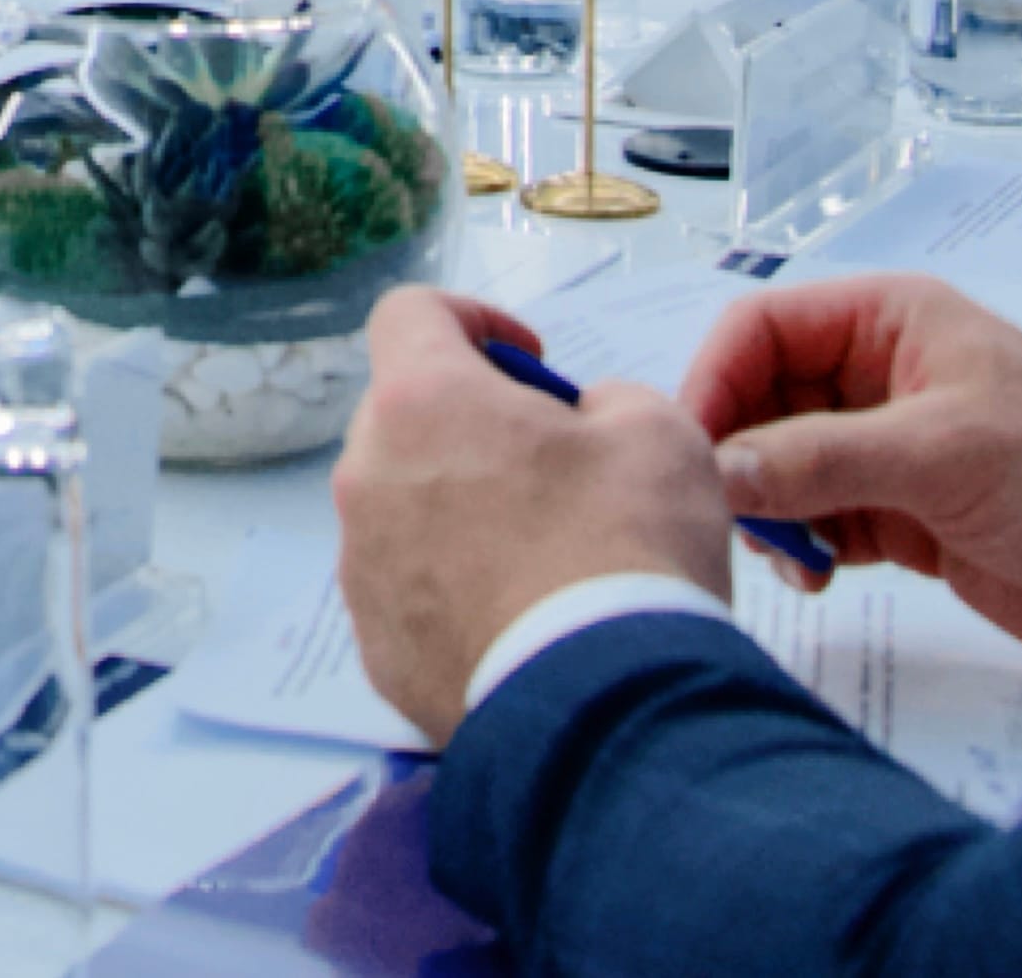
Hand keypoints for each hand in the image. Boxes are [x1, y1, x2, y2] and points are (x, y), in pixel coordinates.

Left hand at [330, 289, 728, 743]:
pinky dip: (454, 592)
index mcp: (421, 403)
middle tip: (552, 466)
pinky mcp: (377, 650)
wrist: (605, 708)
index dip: (475, 319)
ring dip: (458, 511)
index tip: (532, 358)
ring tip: (542, 557)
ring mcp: (362, 571)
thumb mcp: (659, 432)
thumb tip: (584, 425)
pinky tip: (522, 622)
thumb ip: (609, 401)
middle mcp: (367, 479)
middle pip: (406, 420)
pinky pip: (409, 595)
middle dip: (472, 426)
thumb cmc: (629, 548)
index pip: (412, 313)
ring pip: (404, 511)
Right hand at [676, 276, 1021, 672]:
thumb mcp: (946, 455)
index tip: (691, 451)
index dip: (715, 381)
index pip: (762, 328)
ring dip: (766, 509)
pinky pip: (816, 519)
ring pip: (780, 465)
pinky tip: (815, 575)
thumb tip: (717, 470)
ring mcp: (888, 450)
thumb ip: (824, 460)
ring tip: (789, 556)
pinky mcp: (901, 516)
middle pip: (760, 399)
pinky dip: (800, 547)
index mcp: (892, 322)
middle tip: (729, 517)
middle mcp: (879, 376)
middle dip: (737, 456)